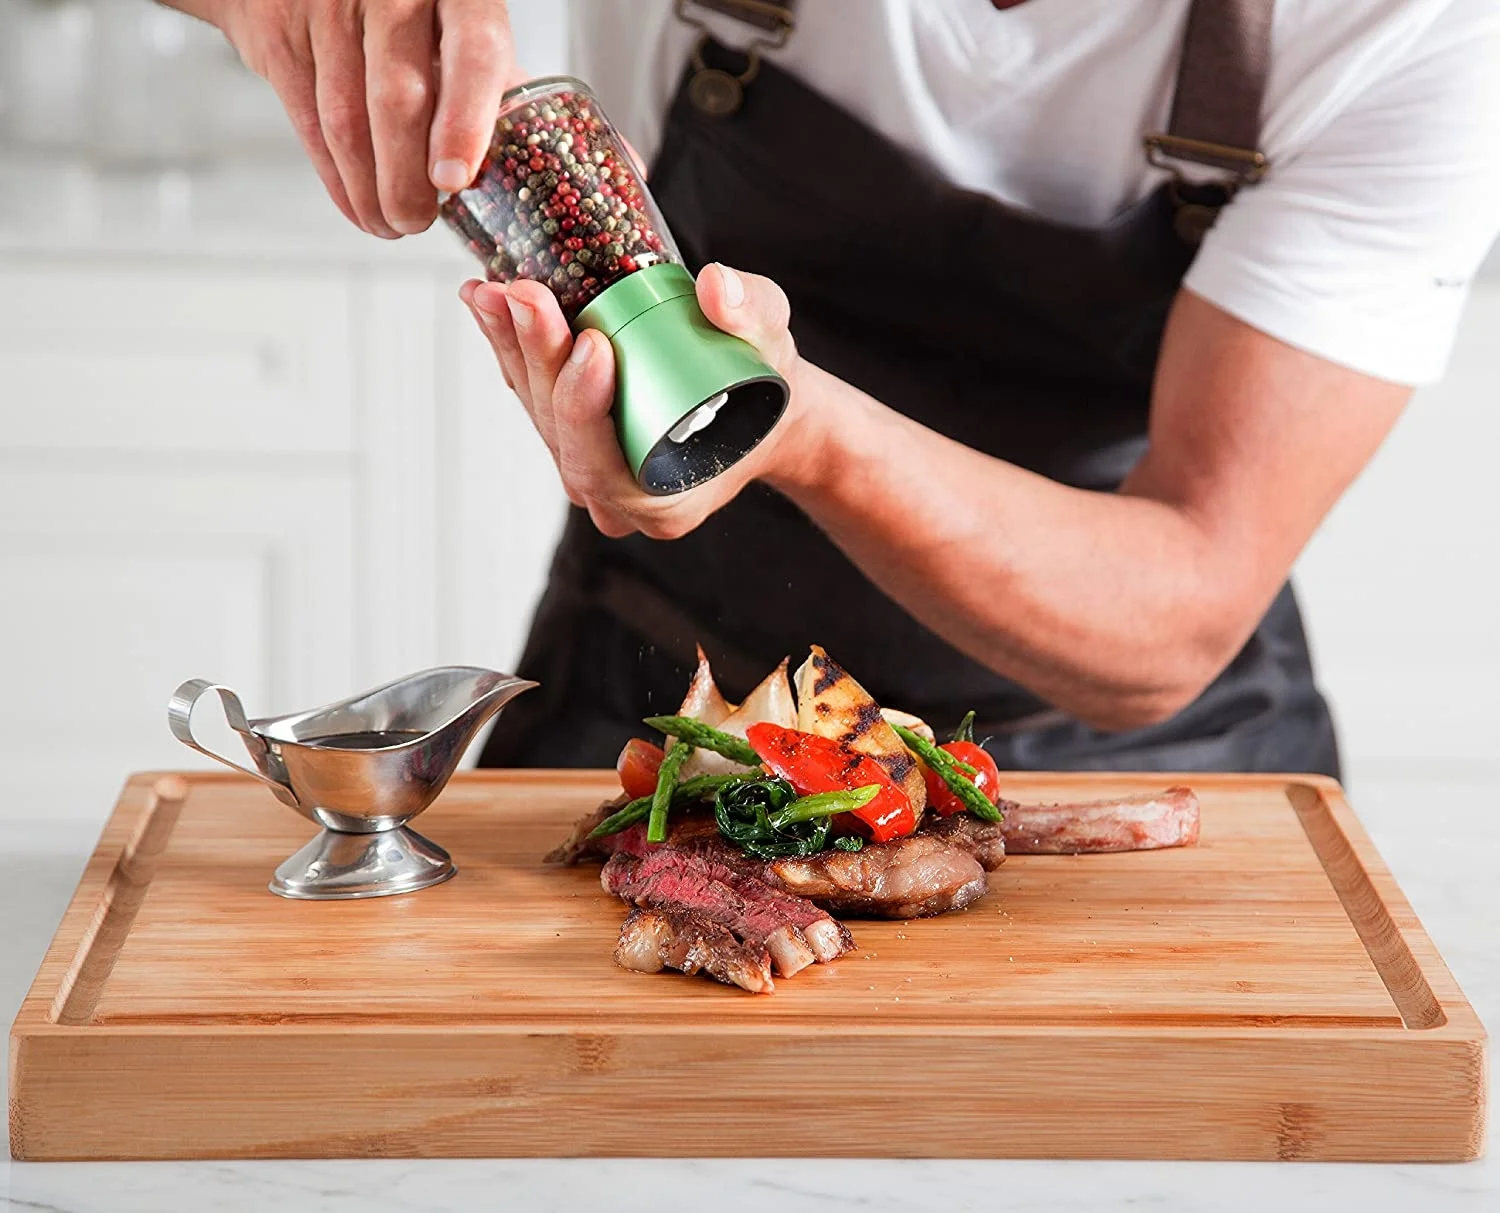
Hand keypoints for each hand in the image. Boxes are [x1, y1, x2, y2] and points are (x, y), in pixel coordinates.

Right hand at [175, 0, 519, 236]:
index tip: (455, 180)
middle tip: (416, 221)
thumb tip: (520, 152)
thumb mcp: (452, 13)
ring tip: (389, 223)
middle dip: (406, 180)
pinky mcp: (276, 29)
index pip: (473, 52)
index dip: (466, 122)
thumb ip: (480, 70)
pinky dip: (333, 176)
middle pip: (399, 99)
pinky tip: (355, 201)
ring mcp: (328, 4)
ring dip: (369, 189)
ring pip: (347, 120)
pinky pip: (308, 121)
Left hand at [460, 263, 816, 539]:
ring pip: (536, 414)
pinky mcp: (571, 439)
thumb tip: (718, 286)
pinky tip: (487, 302)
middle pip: (558, 433)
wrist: (758, 408)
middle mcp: (615, 501)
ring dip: (509, 350)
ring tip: (489, 291)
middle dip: (537, 360)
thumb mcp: (774, 345)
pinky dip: (510, 348)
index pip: (605, 461)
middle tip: (524, 294)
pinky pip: (533, 398)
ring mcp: (588, 472)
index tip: (591, 341)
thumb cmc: (767, 388)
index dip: (586, 406)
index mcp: (665, 502)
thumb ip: (755, 315)